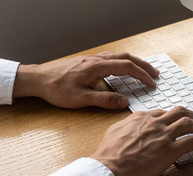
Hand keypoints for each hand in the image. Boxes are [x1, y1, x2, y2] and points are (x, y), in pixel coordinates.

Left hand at [13, 52, 158, 108]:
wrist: (37, 79)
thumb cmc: (56, 88)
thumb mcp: (80, 99)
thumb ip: (104, 100)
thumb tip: (124, 101)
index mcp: (96, 67)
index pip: (126, 67)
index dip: (142, 75)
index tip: (152, 83)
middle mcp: (96, 60)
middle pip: (126, 57)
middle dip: (143, 65)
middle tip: (155, 74)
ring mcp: (91, 59)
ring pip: (118, 56)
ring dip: (134, 62)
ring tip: (143, 70)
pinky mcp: (87, 62)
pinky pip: (110, 58)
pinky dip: (122, 62)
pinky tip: (122, 69)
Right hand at [90, 106, 192, 175]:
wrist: (110, 166)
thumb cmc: (109, 152)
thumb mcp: (115, 129)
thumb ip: (127, 124)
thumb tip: (132, 125)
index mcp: (141, 117)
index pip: (163, 112)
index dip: (172, 117)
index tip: (175, 122)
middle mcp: (155, 123)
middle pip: (179, 112)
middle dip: (190, 115)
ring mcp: (163, 135)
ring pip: (188, 123)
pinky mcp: (170, 151)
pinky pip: (191, 141)